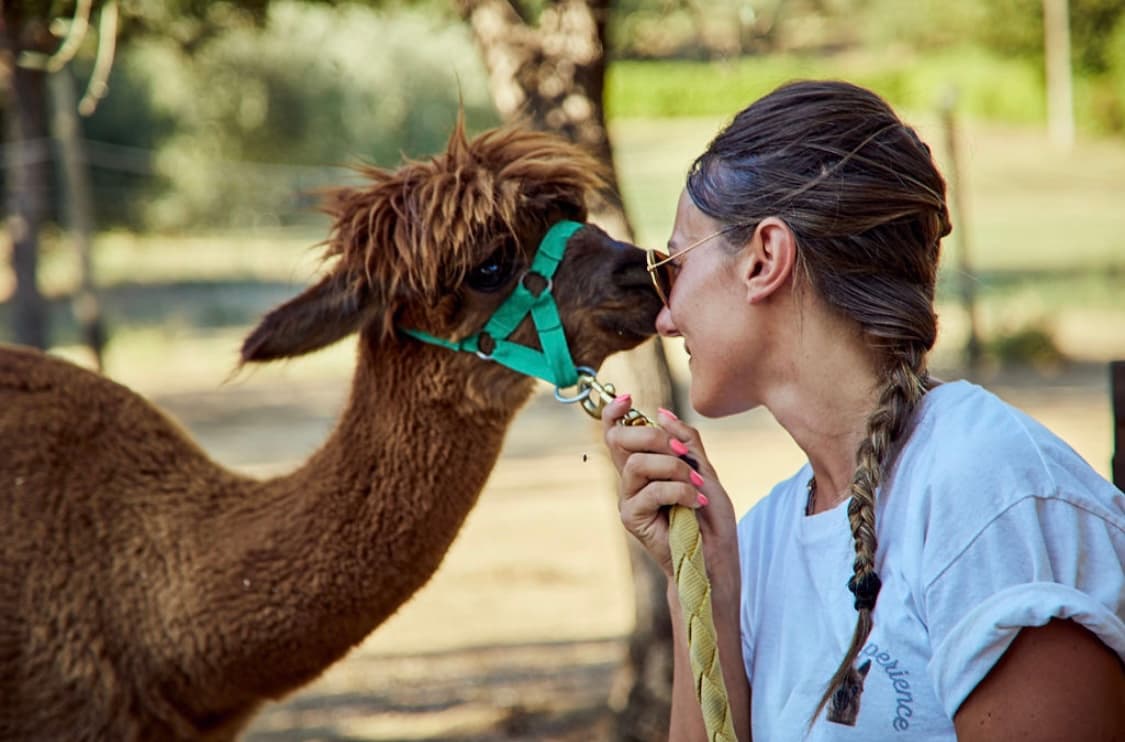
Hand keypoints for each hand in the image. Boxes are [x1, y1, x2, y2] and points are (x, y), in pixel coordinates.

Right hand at [601, 396, 738, 580]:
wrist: (715, 557)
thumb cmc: (711, 518)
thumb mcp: (704, 469)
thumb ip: (685, 441)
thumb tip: (660, 412)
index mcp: (645, 466)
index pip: (617, 433)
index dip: (615, 413)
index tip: (628, 399)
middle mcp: (631, 481)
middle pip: (619, 440)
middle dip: (654, 438)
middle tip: (682, 454)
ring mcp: (629, 499)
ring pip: (637, 463)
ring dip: (673, 468)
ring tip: (696, 484)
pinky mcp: (632, 518)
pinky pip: (650, 490)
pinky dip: (679, 491)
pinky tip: (695, 502)